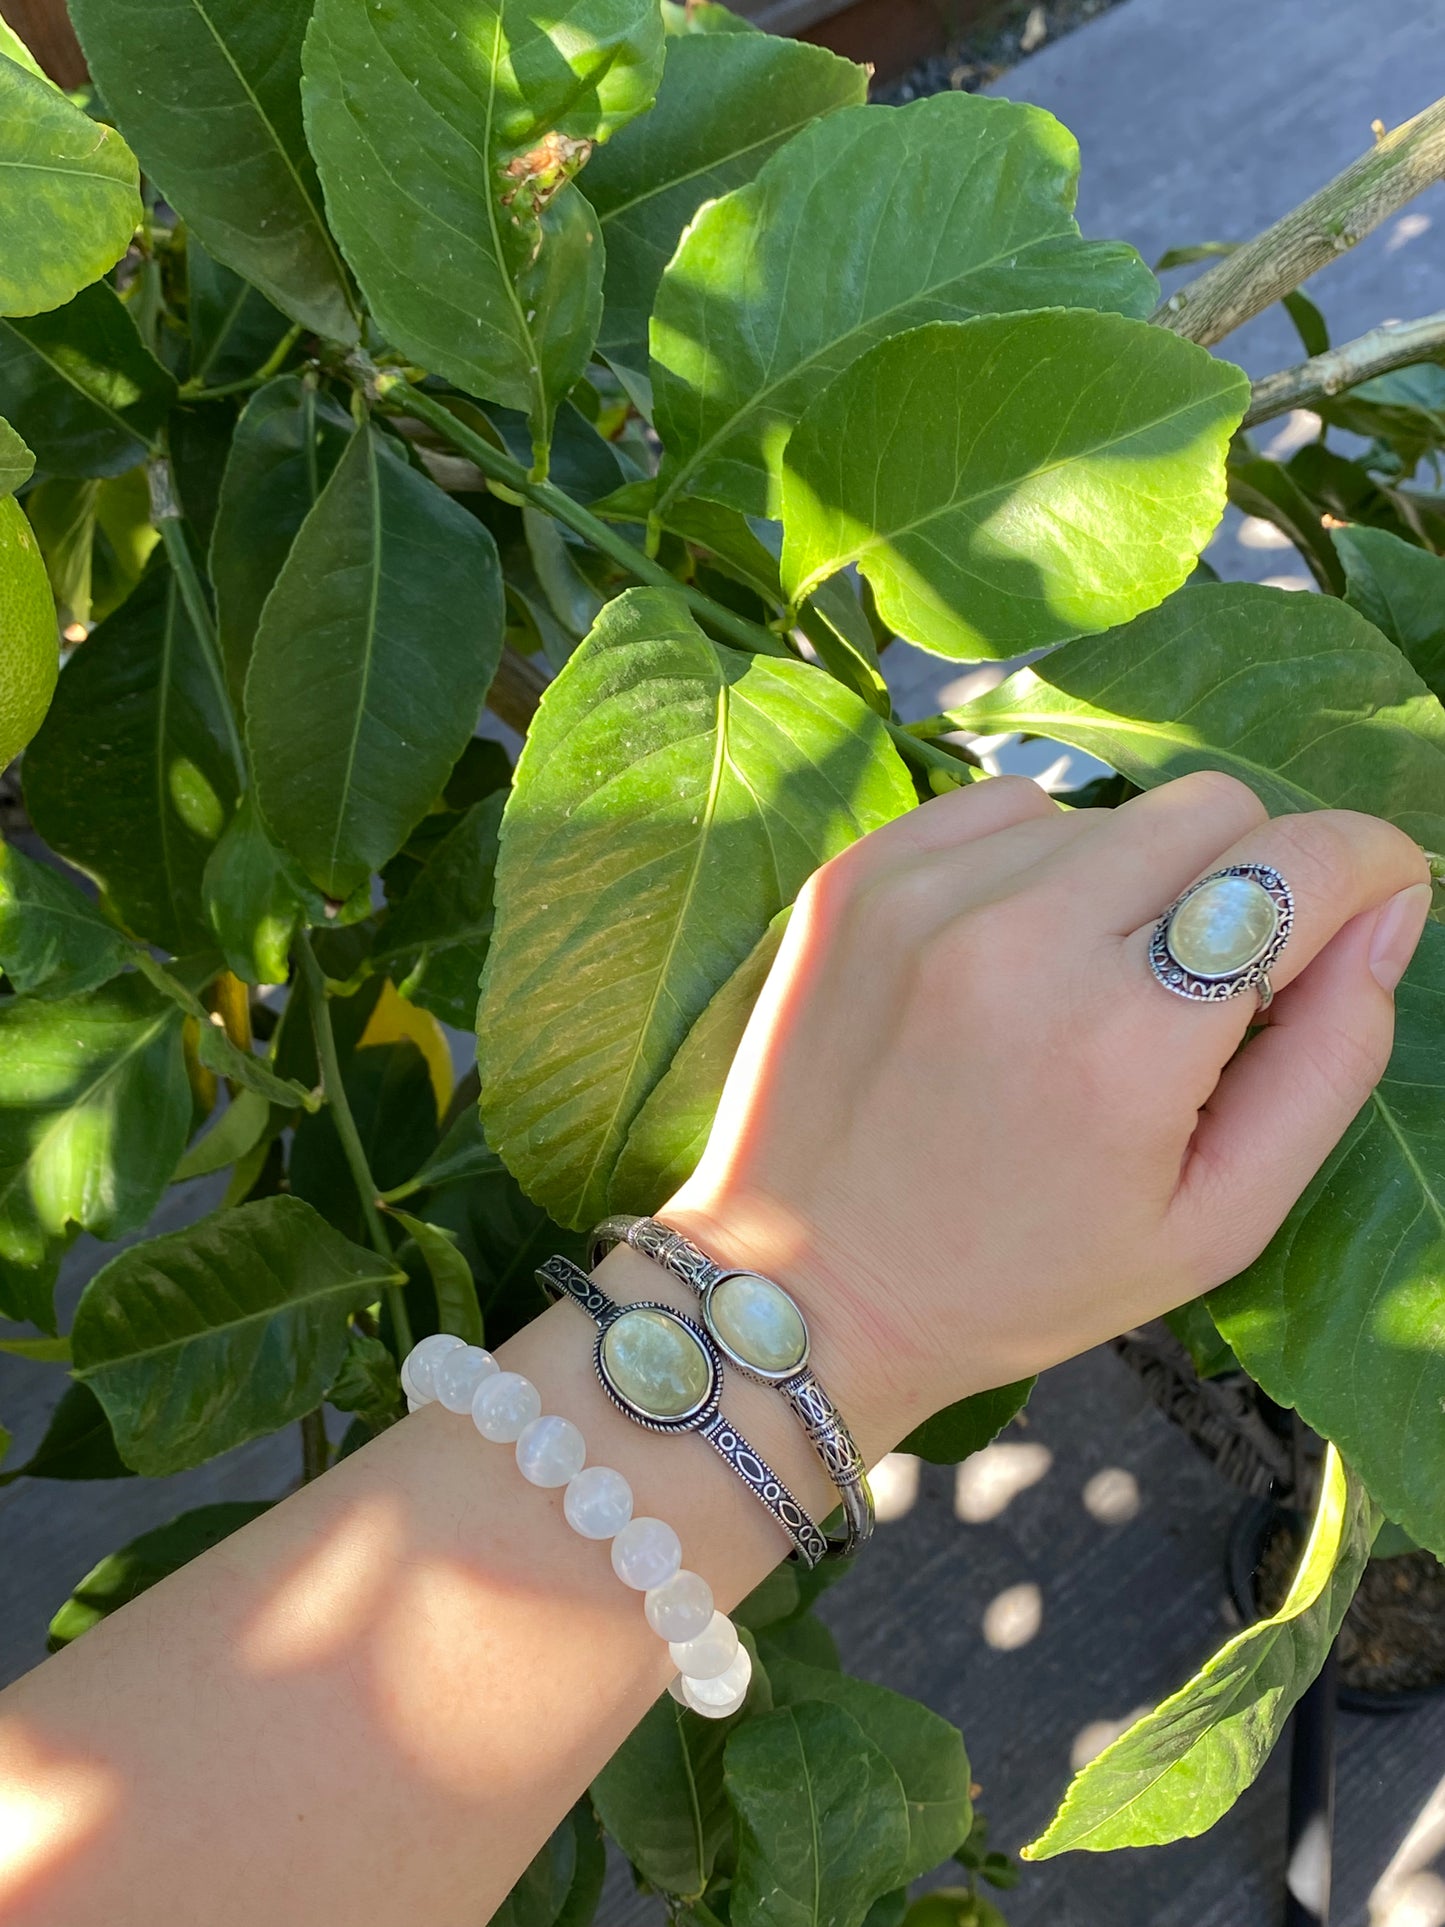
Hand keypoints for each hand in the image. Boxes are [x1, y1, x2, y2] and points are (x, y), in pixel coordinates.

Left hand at [663, 771, 1431, 1452]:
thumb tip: (1390, 910)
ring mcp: (925, 895)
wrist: (800, 1287)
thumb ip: (1330, 1062)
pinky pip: (1005, 807)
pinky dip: (1032, 867)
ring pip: (1107, 809)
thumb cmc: (1019, 1277)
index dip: (1369, 869)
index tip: (1372, 899)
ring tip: (1077, 998)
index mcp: (1128, 1043)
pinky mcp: (855, 875)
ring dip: (1128, 883)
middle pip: (1215, 809)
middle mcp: (1023, 940)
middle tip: (1199, 987)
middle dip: (1249, 880)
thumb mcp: (1213, 1222)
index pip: (1305, 865)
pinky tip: (1004, 965)